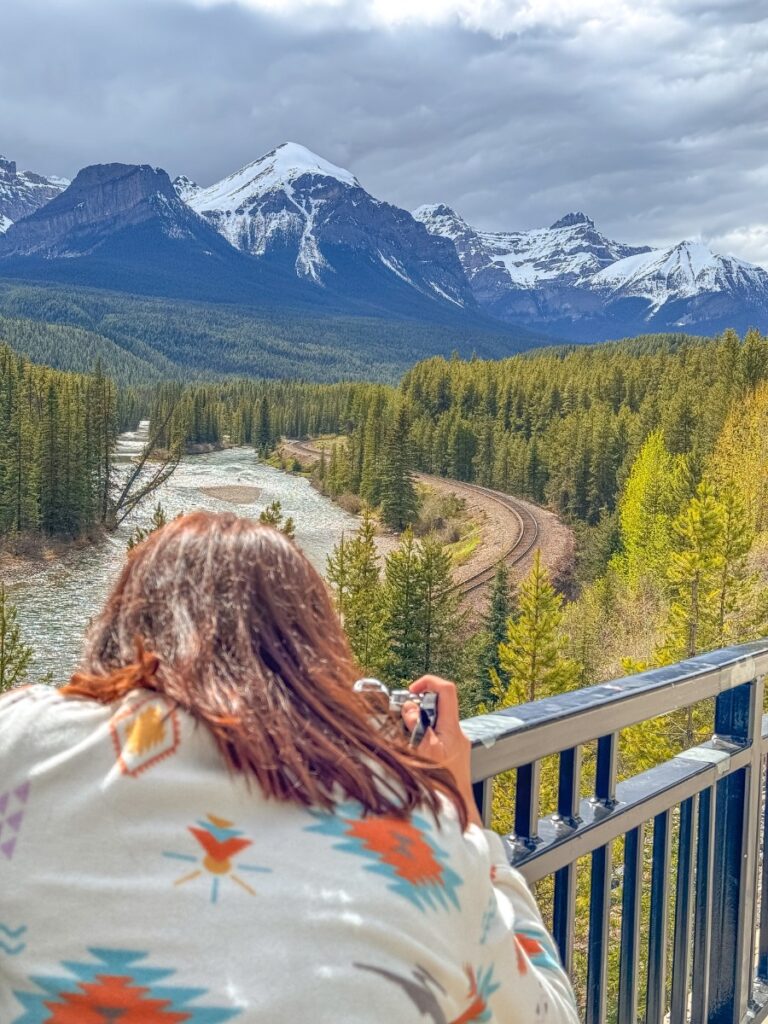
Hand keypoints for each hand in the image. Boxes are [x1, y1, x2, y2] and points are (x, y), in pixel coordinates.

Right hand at [403, 676, 482, 828]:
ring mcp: (456, 743)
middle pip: (438, 705)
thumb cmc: (442, 787)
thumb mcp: (423, 752)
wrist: (457, 811)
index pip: (446, 689)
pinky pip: (435, 736)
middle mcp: (457, 733)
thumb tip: (410, 708)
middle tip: (404, 719)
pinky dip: (422, 738)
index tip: (412, 690)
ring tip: (408, 740)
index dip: (428, 682)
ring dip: (418, 726)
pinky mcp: (452, 753)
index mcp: (452, 728)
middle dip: (418, 708)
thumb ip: (416, 726)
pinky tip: (414, 752)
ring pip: (434, 722)